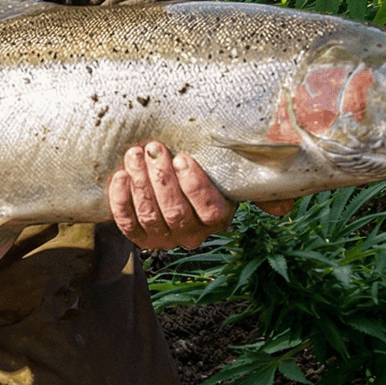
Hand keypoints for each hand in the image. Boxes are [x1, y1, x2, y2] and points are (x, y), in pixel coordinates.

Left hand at [107, 142, 235, 249]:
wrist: (173, 182)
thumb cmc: (201, 169)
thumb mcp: (221, 166)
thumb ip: (240, 161)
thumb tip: (265, 145)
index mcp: (218, 219)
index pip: (210, 210)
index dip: (194, 185)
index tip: (181, 158)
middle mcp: (192, 234)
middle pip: (176, 212)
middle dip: (162, 178)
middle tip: (153, 149)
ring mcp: (164, 238)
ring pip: (150, 215)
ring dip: (140, 183)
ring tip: (135, 155)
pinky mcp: (140, 237)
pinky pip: (127, 223)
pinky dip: (121, 199)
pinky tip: (121, 176)